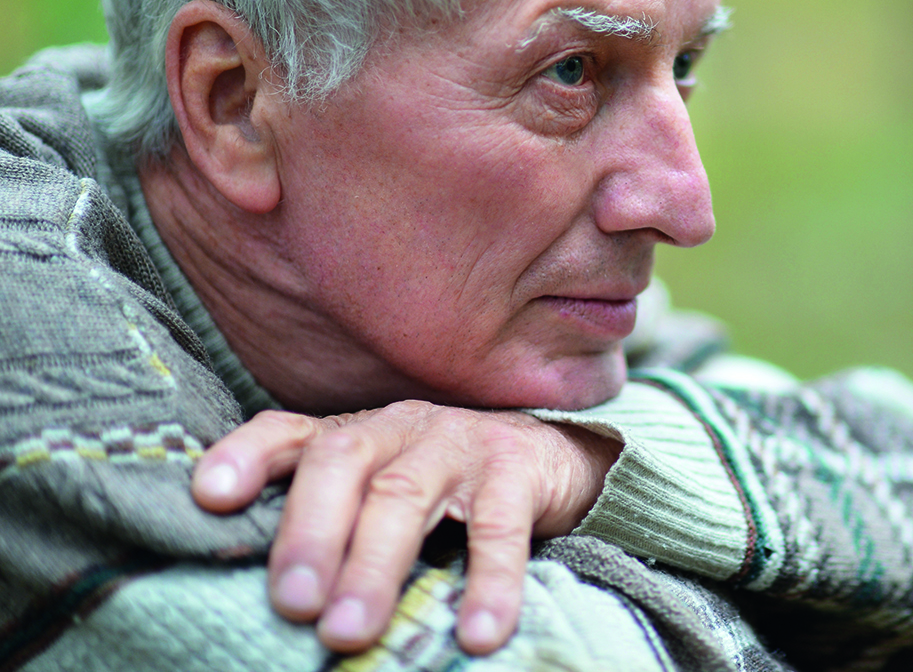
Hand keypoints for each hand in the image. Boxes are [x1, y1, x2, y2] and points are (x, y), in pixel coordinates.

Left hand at [190, 401, 620, 654]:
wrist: (552, 452)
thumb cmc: (445, 487)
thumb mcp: (380, 493)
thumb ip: (331, 526)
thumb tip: (272, 606)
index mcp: (357, 434)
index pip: (290, 433)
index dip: (247, 456)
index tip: (210, 496)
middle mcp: (399, 429)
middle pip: (342, 463)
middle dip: (310, 534)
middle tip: (292, 603)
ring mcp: (459, 444)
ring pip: (405, 494)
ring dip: (373, 565)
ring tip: (348, 633)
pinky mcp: (518, 470)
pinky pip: (498, 528)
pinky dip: (488, 582)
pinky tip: (476, 633)